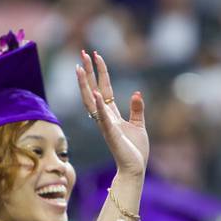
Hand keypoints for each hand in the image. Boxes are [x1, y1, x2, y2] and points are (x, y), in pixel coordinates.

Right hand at [76, 51, 147, 176]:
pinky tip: (95, 94)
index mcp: (111, 114)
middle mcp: (104, 117)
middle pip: (93, 90)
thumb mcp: (139, 124)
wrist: (135, 168)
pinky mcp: (111, 133)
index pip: (103, 88)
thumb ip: (137, 109)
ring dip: (85, 85)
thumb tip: (137, 92)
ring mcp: (105, 125)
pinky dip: (99, 106)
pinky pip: (103, 118)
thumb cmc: (136, 149)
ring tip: (80, 68)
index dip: (100, 72)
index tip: (96, 55)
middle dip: (88, 72)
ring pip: (91, 102)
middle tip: (82, 53)